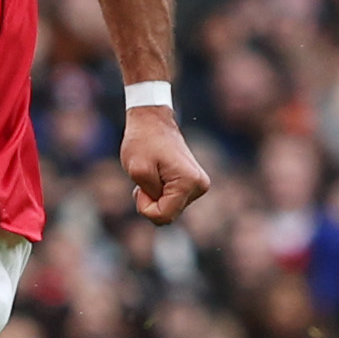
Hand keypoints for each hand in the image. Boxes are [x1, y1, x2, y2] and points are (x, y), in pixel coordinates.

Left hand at [120, 105, 209, 223]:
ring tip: (152, 175)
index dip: (144, 206)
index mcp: (189, 183)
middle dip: (150, 202)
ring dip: (155, 197)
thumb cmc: (142, 142)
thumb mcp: (138, 171)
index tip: (139, 188)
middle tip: (144, 181)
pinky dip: (160, 193)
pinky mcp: (194, 183)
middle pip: (168, 215)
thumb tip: (161, 213)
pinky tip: (158, 176)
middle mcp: (200, 186)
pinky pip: (173, 201)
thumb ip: (149, 197)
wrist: (152, 121)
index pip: (163, 216)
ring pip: (170, 209)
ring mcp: (200, 185)